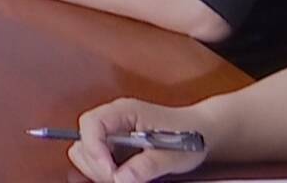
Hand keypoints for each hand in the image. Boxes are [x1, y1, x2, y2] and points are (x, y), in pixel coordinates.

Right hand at [68, 98, 209, 182]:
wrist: (202, 131)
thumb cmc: (191, 134)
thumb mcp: (173, 154)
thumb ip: (147, 166)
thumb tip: (121, 179)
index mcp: (123, 111)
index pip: (91, 124)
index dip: (94, 149)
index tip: (110, 172)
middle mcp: (112, 118)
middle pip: (84, 140)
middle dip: (96, 164)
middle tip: (119, 180)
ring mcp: (111, 131)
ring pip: (85, 151)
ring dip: (98, 168)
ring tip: (123, 178)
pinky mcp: (113, 144)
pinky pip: (96, 157)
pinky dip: (104, 170)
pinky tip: (124, 175)